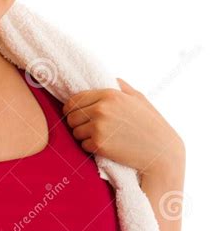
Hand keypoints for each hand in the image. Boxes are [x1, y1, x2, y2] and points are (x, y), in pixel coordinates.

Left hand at [62, 78, 184, 174]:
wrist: (161, 152)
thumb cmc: (151, 124)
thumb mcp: (138, 98)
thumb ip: (119, 86)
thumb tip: (105, 78)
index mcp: (109, 95)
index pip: (74, 100)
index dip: (72, 108)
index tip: (77, 114)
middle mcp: (101, 109)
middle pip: (71, 117)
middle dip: (77, 123)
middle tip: (90, 127)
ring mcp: (98, 128)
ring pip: (75, 132)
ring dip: (84, 136)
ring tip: (102, 136)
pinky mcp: (99, 145)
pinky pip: (83, 145)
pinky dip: (91, 147)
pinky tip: (106, 146)